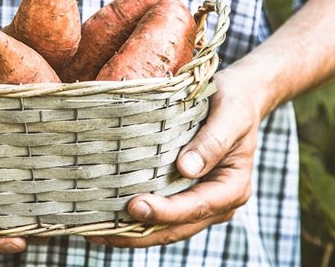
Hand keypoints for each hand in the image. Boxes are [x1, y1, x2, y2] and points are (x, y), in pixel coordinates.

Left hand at [88, 68, 260, 247]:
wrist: (238, 100)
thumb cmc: (234, 104)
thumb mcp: (231, 115)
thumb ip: (213, 141)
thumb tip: (186, 169)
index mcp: (232, 187)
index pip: (196, 207)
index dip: (165, 212)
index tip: (135, 206)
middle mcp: (217, 203)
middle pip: (176, 228)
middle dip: (140, 233)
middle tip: (101, 230)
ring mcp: (199, 202)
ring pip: (165, 228)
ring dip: (132, 232)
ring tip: (96, 232)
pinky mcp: (183, 195)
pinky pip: (160, 215)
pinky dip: (135, 219)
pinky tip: (107, 217)